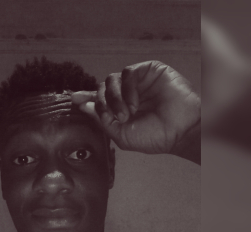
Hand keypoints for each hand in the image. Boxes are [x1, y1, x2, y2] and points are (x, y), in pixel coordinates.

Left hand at [71, 61, 200, 157]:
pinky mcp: (149, 71)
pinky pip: (127, 73)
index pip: (99, 100)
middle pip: (101, 89)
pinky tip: (134, 103)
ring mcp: (138, 83)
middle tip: (115, 117)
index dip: (86, 97)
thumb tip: (85, 107)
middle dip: (102, 103)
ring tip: (126, 114)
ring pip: (110, 79)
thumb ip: (102, 120)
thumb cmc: (153, 137)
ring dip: (113, 98)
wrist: (179, 131)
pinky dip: (126, 89)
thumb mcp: (121, 135)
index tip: (74, 99)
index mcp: (119, 109)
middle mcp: (126, 94)